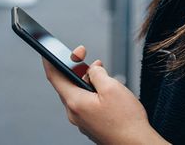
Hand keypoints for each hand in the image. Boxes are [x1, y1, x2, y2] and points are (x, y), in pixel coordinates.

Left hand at [43, 45, 165, 144]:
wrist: (136, 143)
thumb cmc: (125, 121)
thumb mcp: (112, 87)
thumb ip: (98, 73)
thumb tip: (93, 68)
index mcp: (75, 102)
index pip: (55, 77)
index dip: (50, 60)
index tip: (48, 49)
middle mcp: (74, 113)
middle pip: (68, 84)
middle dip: (75, 67)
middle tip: (84, 54)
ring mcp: (82, 121)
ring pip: (78, 94)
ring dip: (86, 79)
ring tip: (101, 71)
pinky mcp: (90, 125)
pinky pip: (85, 104)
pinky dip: (91, 92)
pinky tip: (104, 89)